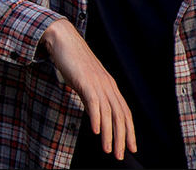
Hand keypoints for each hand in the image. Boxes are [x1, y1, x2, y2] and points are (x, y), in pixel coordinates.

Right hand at [40, 19, 136, 159]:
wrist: (64, 40)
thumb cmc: (74, 62)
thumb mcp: (86, 82)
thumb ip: (92, 97)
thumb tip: (96, 116)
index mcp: (109, 85)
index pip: (124, 111)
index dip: (129, 130)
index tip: (131, 146)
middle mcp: (107, 84)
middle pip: (120, 114)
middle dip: (122, 137)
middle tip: (121, 155)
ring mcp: (97, 82)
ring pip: (108, 112)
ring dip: (109, 133)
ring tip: (108, 150)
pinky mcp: (85, 81)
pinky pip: (93, 102)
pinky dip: (96, 118)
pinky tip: (95, 131)